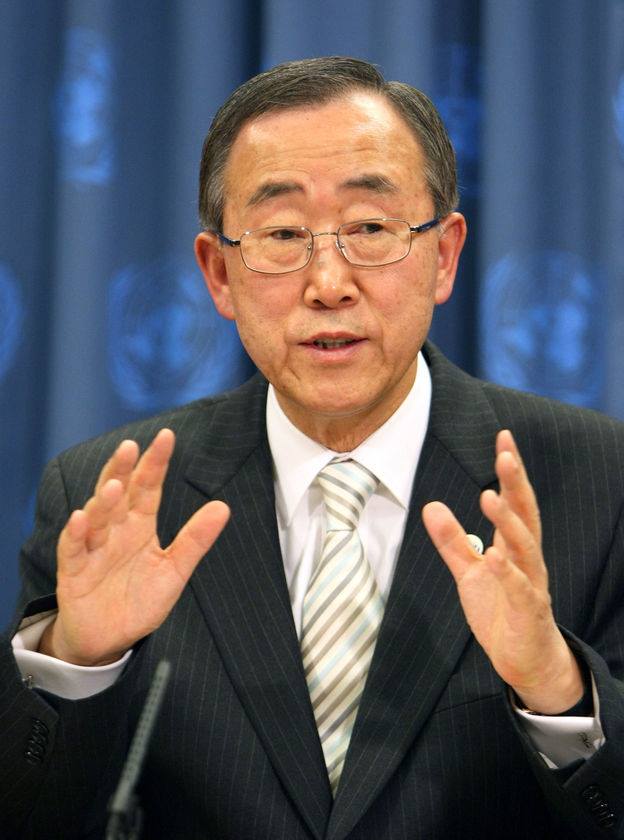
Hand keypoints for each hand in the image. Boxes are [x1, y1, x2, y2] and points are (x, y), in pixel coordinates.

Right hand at [39, 429, 229, 665]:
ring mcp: (92, 548)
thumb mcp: (174, 570)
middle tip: (130, 446)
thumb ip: (195, 540)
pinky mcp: (74, 572)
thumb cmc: (140, 600)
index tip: (166, 436)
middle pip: (118, 493)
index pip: (148, 487)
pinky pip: (72, 549)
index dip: (155, 463)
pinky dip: (75, 533)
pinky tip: (80, 518)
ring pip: (96, 517)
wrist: (109, 639)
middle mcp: (115, 530)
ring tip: (115, 484)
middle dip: (123, 470)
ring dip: (103, 501)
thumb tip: (223, 507)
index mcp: (140, 525)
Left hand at [422, 429, 583, 713]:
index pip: (515, 500)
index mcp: (514, 546)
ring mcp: (531, 585)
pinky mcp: (528, 612)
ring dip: (508, 522)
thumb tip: (430, 506)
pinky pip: (520, 589)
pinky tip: (494, 556)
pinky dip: (507, 572)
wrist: (525, 662)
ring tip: (489, 495)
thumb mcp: (469, 573)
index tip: (504, 438)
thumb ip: (452, 541)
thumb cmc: (501, 612)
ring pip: (525, 547)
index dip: (510, 470)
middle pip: (526, 514)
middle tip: (506, 453)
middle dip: (516, 483)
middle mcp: (528, 559)